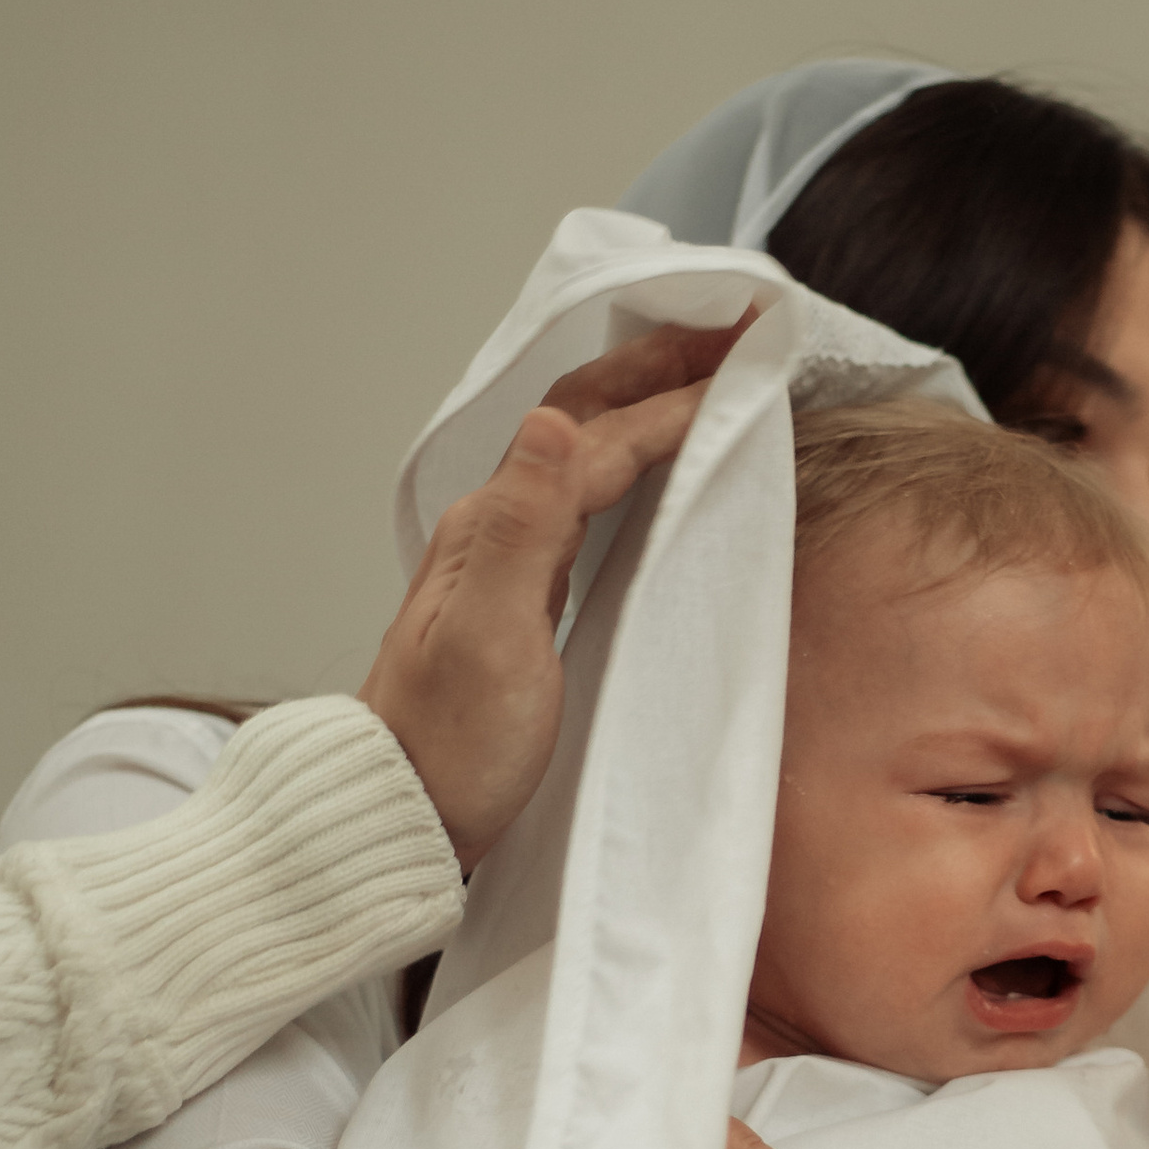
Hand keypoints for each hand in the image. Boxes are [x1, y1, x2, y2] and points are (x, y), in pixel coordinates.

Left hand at [360, 319, 747, 870]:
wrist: (401, 816)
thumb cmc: (450, 746)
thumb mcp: (493, 641)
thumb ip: (524, 530)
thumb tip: (549, 421)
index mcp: (495, 526)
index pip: (598, 439)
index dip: (675, 400)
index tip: (747, 367)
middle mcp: (496, 526)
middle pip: (582, 415)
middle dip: (656, 366)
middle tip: (733, 331)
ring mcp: (507, 559)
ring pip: (584, 450)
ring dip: (648, 403)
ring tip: (710, 376)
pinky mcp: (524, 596)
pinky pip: (588, 500)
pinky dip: (636, 462)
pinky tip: (659, 469)